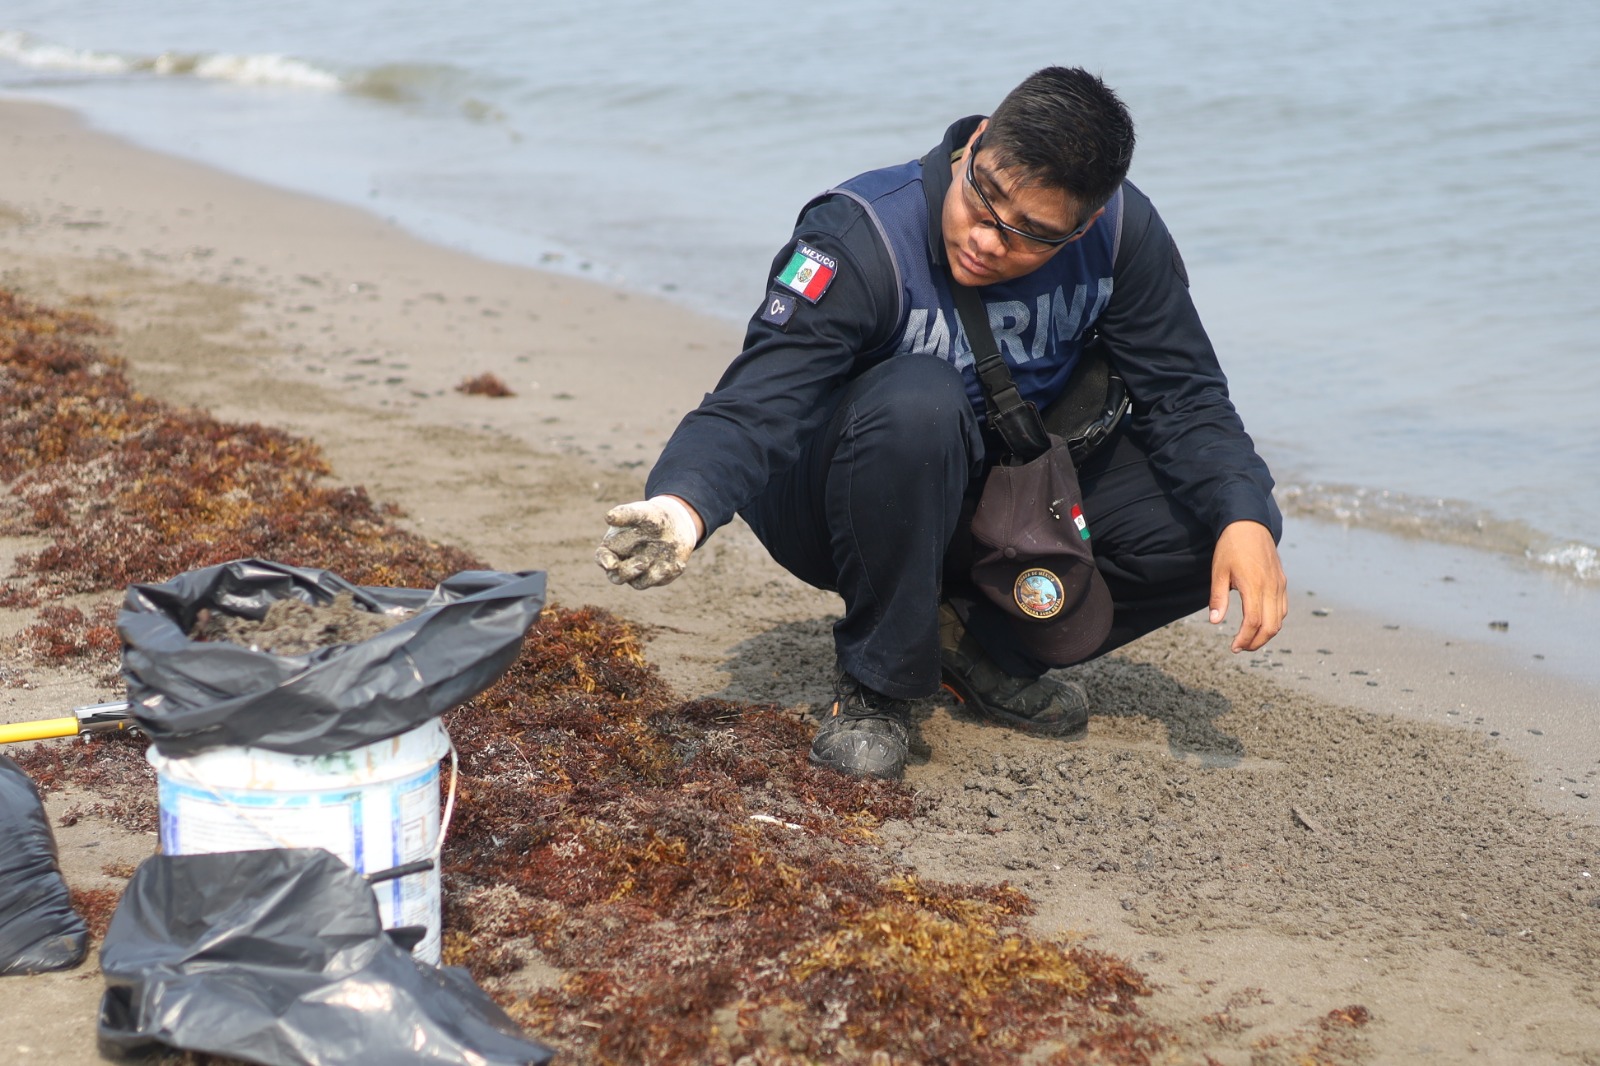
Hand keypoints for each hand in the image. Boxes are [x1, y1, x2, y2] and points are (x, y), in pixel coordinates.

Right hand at [595, 496, 702, 589]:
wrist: (674, 522)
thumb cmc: (650, 516)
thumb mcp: (639, 512)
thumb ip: (625, 514)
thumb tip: (608, 517)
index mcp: (613, 548)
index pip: (602, 557)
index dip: (604, 561)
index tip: (611, 563)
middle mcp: (623, 564)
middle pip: (617, 577)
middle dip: (628, 572)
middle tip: (642, 562)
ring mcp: (640, 573)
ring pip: (639, 584)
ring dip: (651, 577)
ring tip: (664, 566)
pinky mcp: (658, 577)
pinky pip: (663, 579)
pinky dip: (670, 573)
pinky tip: (679, 564)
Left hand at [1208, 520, 1286, 652]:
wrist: (1249, 524)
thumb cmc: (1230, 546)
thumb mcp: (1218, 571)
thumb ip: (1218, 598)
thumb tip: (1215, 622)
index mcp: (1254, 585)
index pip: (1254, 621)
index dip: (1245, 638)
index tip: (1234, 647)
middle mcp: (1271, 587)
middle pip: (1271, 626)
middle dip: (1257, 642)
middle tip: (1241, 648)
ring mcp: (1279, 584)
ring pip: (1280, 619)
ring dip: (1266, 634)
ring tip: (1249, 639)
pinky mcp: (1282, 581)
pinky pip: (1283, 608)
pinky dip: (1274, 621)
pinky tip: (1260, 624)